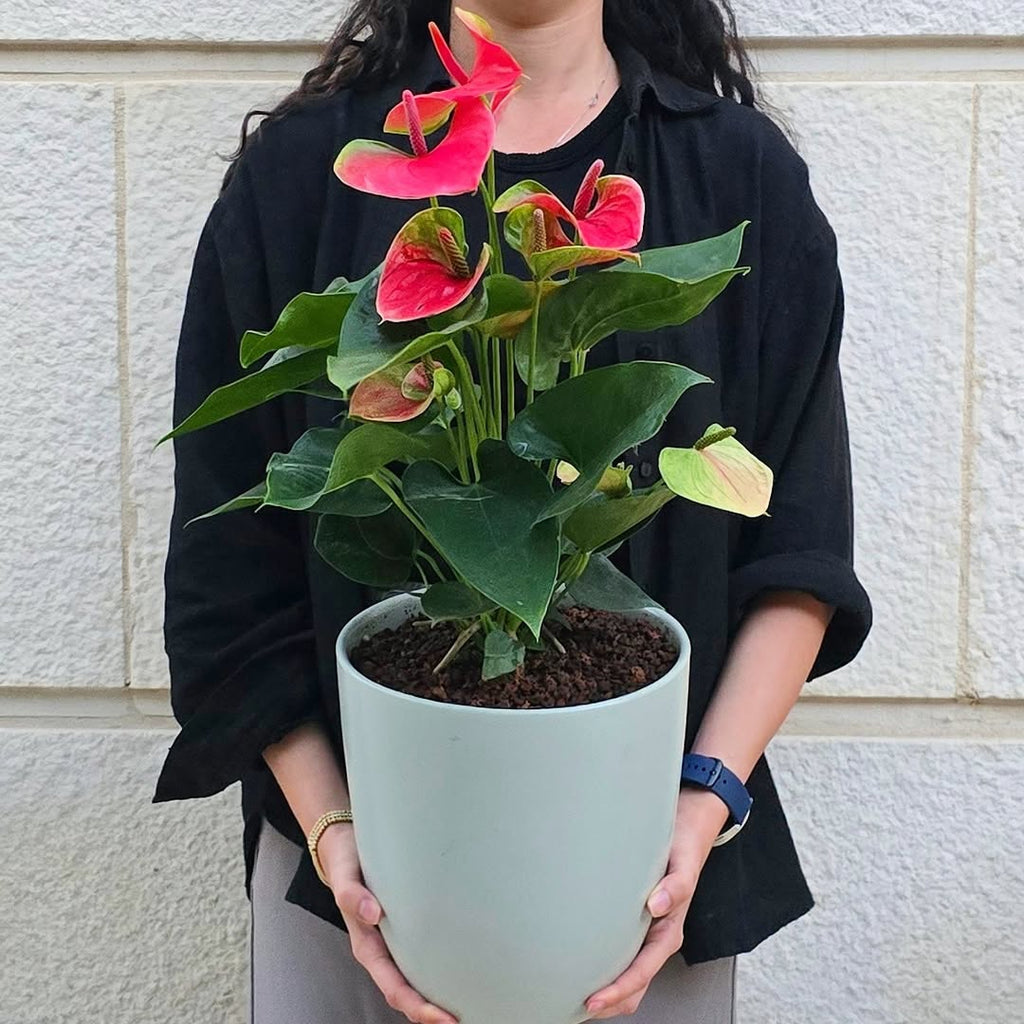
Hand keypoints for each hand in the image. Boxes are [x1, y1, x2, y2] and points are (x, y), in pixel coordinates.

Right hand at [319, 824, 458, 1023]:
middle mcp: (382, 948)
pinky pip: (422, 954)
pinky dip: (438, 968)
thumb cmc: (346, 862)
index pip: (393, 986)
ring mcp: (394, 940)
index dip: (417, 1006)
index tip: (441, 1017)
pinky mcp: (406, 925)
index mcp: (367, 945)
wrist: (345, 845)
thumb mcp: (344, 874)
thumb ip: (352, 894)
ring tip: (467, 1006)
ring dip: (436, 996)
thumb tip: (372, 913)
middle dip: (431, 1012)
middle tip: (463, 1020)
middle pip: (407, 992)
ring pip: (416, 978)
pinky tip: (460, 969)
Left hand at [583, 788, 728, 1018]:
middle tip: (577, 1008)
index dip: (618, 990)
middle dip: (610, 1002)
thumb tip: (658, 904)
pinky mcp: (640, 920)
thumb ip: (676, 884)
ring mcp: (649, 931)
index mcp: (670, 929)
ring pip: (631, 976)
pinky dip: (608, 970)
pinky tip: (587, 967)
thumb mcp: (683, 862)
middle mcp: (659, 935)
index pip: (642, 972)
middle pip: (636, 985)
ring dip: (609, 992)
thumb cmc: (684, 844)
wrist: (689, 824)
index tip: (593, 999)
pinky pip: (625, 954)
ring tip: (576, 998)